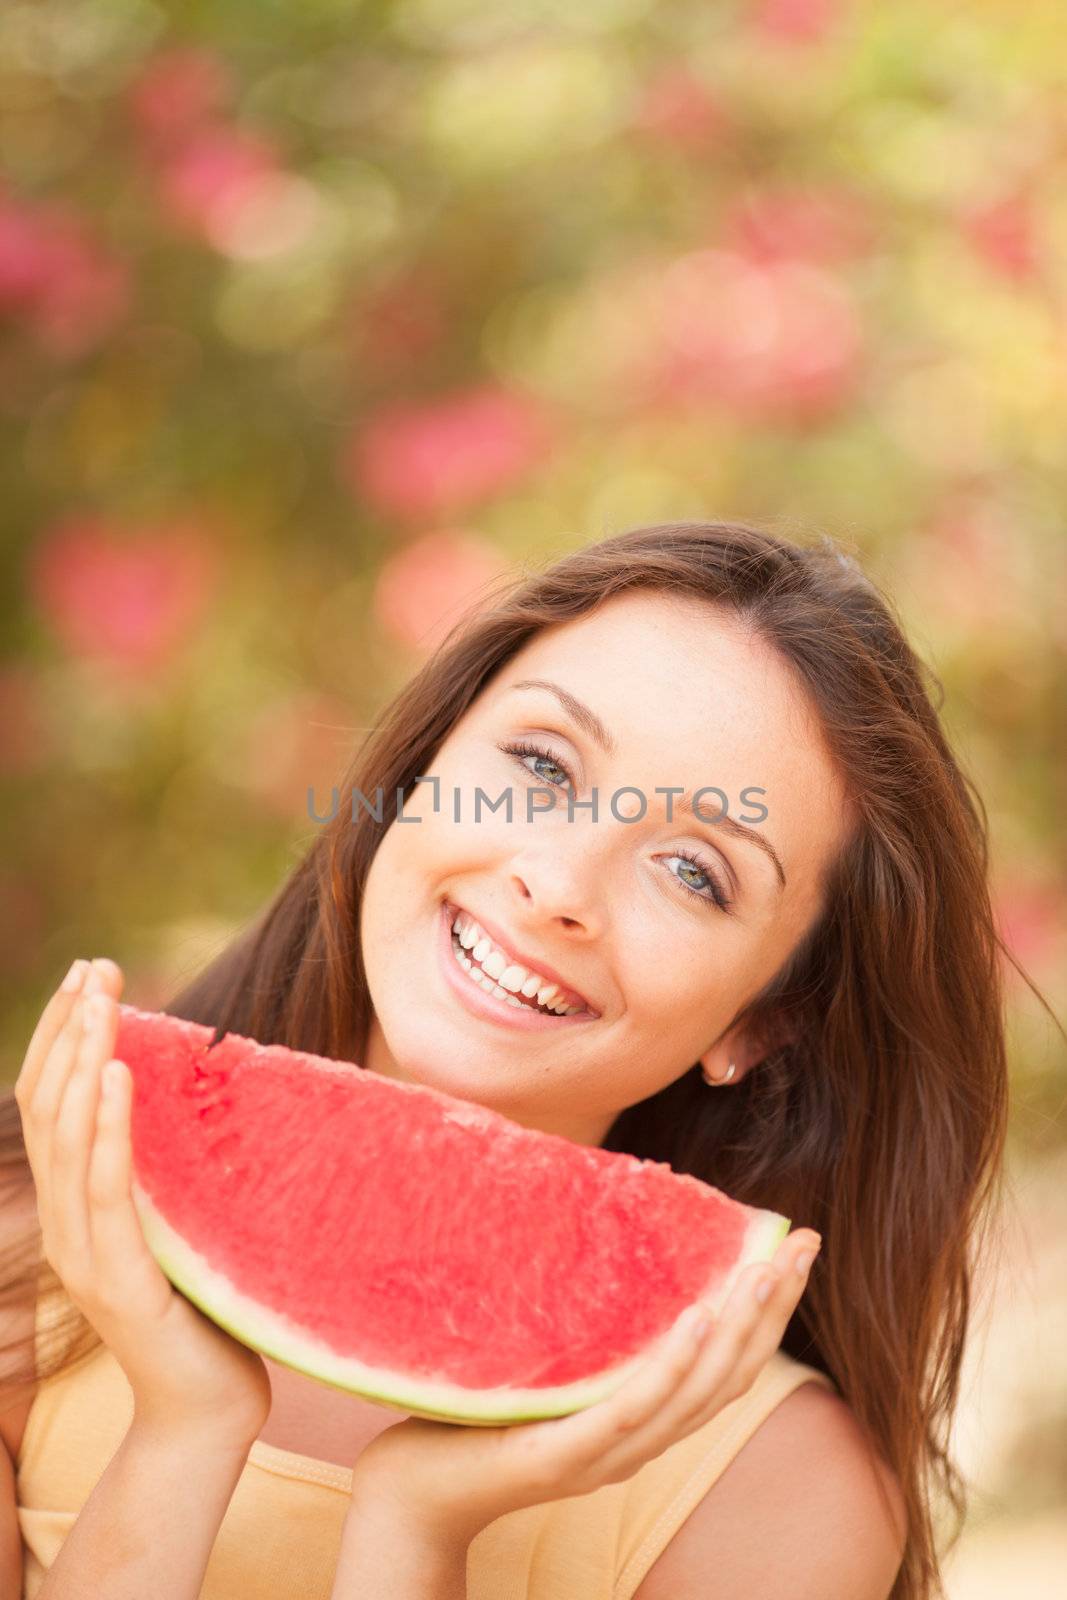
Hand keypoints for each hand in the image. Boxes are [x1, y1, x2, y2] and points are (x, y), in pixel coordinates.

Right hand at [15, 957, 271, 1444]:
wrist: (208, 1409)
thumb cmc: (205, 1309)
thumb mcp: (179, 1220)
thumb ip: (164, 1168)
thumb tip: (185, 1088)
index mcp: (76, 1208)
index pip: (52, 1104)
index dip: (61, 1037)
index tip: (91, 974)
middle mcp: (65, 1226)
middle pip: (49, 1108)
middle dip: (69, 1030)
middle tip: (96, 967)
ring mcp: (83, 1255)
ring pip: (67, 1139)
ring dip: (83, 1060)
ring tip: (103, 1002)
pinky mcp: (117, 1281)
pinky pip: (106, 1192)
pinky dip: (108, 1128)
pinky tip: (118, 1073)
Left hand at [347, 1228, 821, 1546]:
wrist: (413, 1491)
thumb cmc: (476, 1418)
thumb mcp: (551, 1367)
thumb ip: (590, 1328)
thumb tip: (613, 1245)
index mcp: (642, 1419)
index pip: (725, 1365)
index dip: (768, 1311)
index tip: (796, 1249)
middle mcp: (638, 1442)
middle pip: (727, 1376)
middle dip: (771, 1310)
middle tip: (803, 1248)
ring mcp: (605, 1454)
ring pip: (694, 1394)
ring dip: (736, 1331)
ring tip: (762, 1273)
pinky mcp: (564, 1457)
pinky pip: (630, 1409)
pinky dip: (670, 1365)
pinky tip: (694, 1320)